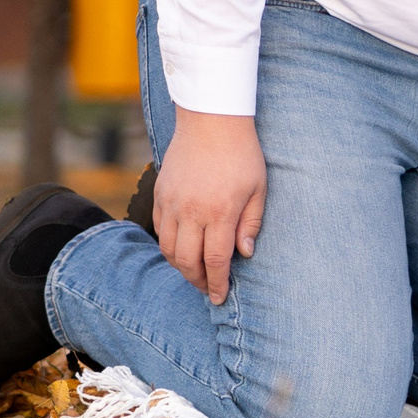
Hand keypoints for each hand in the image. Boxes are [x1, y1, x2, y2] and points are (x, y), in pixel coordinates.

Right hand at [154, 108, 268, 304]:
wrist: (211, 120)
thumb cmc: (242, 153)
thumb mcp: (258, 188)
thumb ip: (251, 223)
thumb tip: (244, 254)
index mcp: (220, 212)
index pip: (215, 260)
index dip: (216, 283)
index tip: (218, 297)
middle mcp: (192, 211)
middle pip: (187, 260)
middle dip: (197, 280)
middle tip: (207, 289)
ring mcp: (172, 203)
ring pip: (168, 249)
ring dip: (180, 266)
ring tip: (194, 273)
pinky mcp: (161, 193)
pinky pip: (159, 229)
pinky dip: (167, 245)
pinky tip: (180, 249)